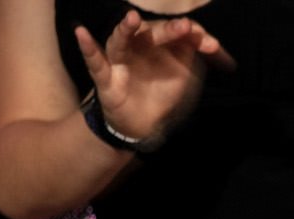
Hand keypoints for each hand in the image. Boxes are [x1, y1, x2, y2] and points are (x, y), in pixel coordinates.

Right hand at [73, 12, 229, 145]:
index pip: (174, 31)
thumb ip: (191, 54)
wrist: (143, 124)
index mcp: (157, 43)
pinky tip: (82, 33)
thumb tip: (209, 41)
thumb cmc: (160, 91)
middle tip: (185, 27)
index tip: (212, 46)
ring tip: (132, 18)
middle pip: (150, 33)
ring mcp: (119, 60)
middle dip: (168, 30)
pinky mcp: (105, 77)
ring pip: (121, 40)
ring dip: (126, 29)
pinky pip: (94, 61)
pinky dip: (88, 47)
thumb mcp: (182, 73)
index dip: (192, 35)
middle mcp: (137, 46)